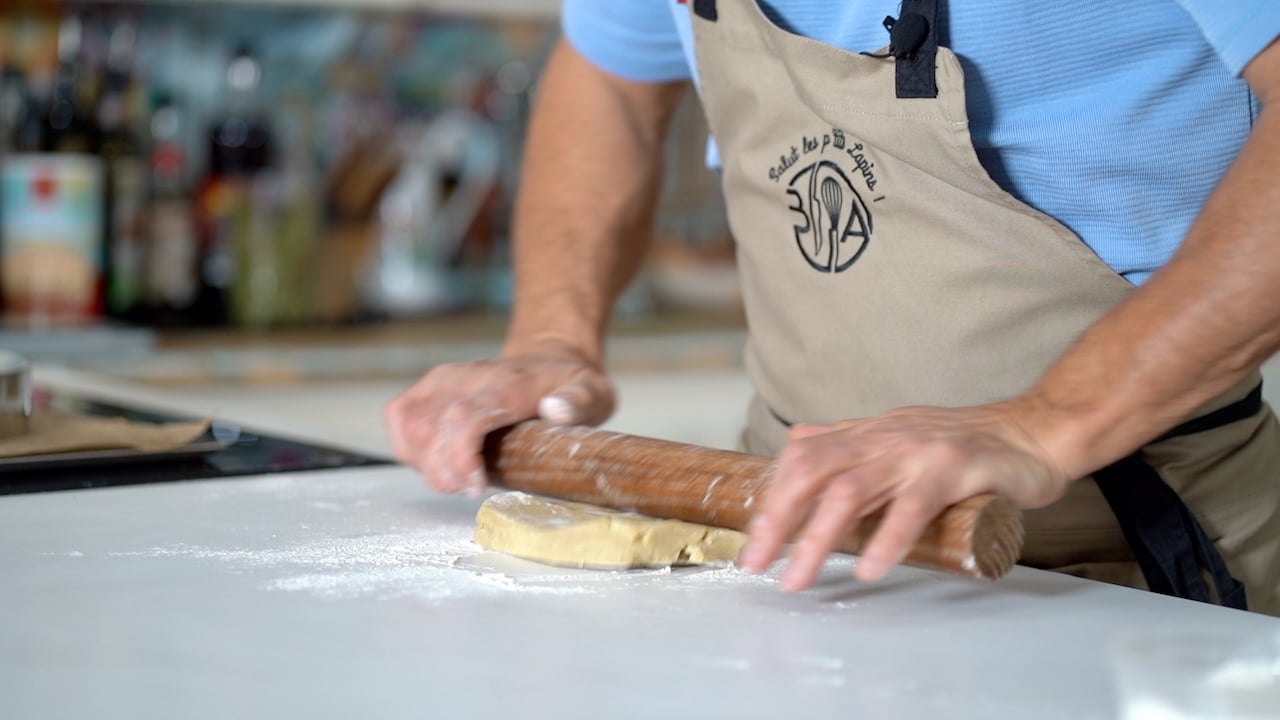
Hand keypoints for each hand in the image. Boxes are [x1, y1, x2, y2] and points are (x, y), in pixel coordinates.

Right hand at [384, 343, 613, 494]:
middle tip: (470, 489)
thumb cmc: (567, 386)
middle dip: (441, 472)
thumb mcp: (592, 393)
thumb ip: (578, 402)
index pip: (462, 418)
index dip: (459, 459)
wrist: (548, 359)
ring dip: (425, 464)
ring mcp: (442, 380)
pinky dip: (409, 448)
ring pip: (407, 425)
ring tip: (458, 478)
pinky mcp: (428, 387)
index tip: (476, 486)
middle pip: (426, 428)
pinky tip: (437, 462)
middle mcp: (466, 378)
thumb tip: (556, 410)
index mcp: (506, 383)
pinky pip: (399, 418)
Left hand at [737, 400, 1069, 589]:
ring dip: (817, 539)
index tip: (751, 541)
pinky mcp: (955, 469)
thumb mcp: (895, 438)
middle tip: (756, 564)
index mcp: (865, 434)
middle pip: (812, 474)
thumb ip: (847, 444)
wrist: (1033, 434)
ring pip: (851, 491)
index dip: (770, 497)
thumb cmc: (962, 446)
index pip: (800, 459)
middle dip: (777, 520)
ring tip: (797, 578)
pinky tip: (870, 570)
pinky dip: (887, 539)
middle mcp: (883, 438)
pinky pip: (913, 506)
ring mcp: (917, 452)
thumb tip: (796, 443)